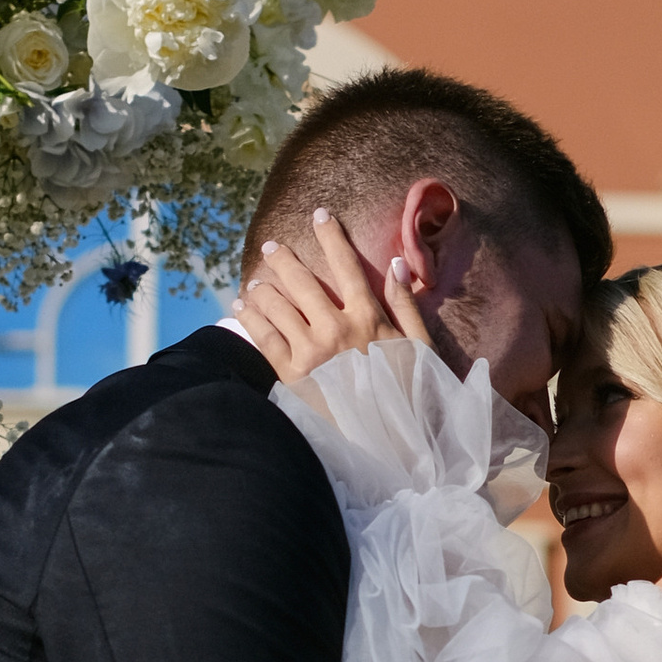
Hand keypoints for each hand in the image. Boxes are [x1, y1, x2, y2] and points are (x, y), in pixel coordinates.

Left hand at [236, 209, 435, 381]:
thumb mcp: (419, 349)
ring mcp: (311, 353)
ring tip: (256, 282)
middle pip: (302, 282)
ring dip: (264, 289)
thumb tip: (396, 265)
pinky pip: (265, 339)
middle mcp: (336, 330)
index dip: (332, 237)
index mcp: (368, 318)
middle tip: (272, 247)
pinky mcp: (292, 376)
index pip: (347, 266)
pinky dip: (250, 319)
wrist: (387, 446)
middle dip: (285, 259)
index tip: (320, 215)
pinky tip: (241, 307)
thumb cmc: (408, 396)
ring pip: (278, 307)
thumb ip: (406, 305)